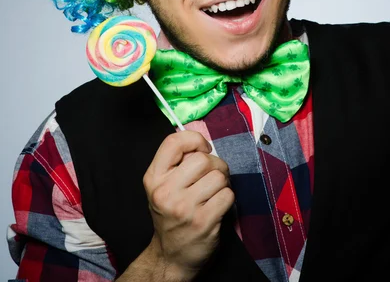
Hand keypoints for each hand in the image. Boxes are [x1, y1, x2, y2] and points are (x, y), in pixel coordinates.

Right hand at [143, 131, 233, 279]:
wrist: (171, 257)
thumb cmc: (171, 214)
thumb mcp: (162, 186)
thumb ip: (177, 162)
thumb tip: (202, 144)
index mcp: (153, 178)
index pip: (174, 142)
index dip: (194, 140)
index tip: (202, 149)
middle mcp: (165, 192)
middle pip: (203, 159)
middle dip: (215, 164)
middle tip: (213, 175)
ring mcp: (184, 208)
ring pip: (218, 176)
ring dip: (223, 182)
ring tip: (214, 192)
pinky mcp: (203, 222)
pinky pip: (227, 195)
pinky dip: (227, 198)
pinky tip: (217, 206)